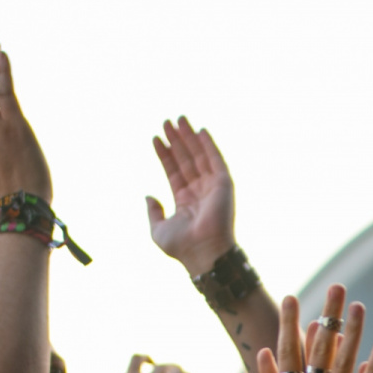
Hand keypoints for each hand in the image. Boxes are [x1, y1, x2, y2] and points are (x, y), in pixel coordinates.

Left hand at [147, 117, 236, 275]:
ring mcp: (212, 187)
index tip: (156, 138)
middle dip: (177, 141)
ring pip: (199, 156)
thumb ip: (153, 212)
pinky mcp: (223, 185)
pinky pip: (215, 160)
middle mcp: (200, 192)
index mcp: (185, 202)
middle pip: (186, 160)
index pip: (174, 172)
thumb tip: (148, 196)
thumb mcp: (158, 229)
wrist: (203, 253)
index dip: (165, 154)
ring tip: (178, 119)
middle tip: (167, 121)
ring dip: (189, 138)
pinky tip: (199, 131)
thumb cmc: (182, 247)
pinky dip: (208, 145)